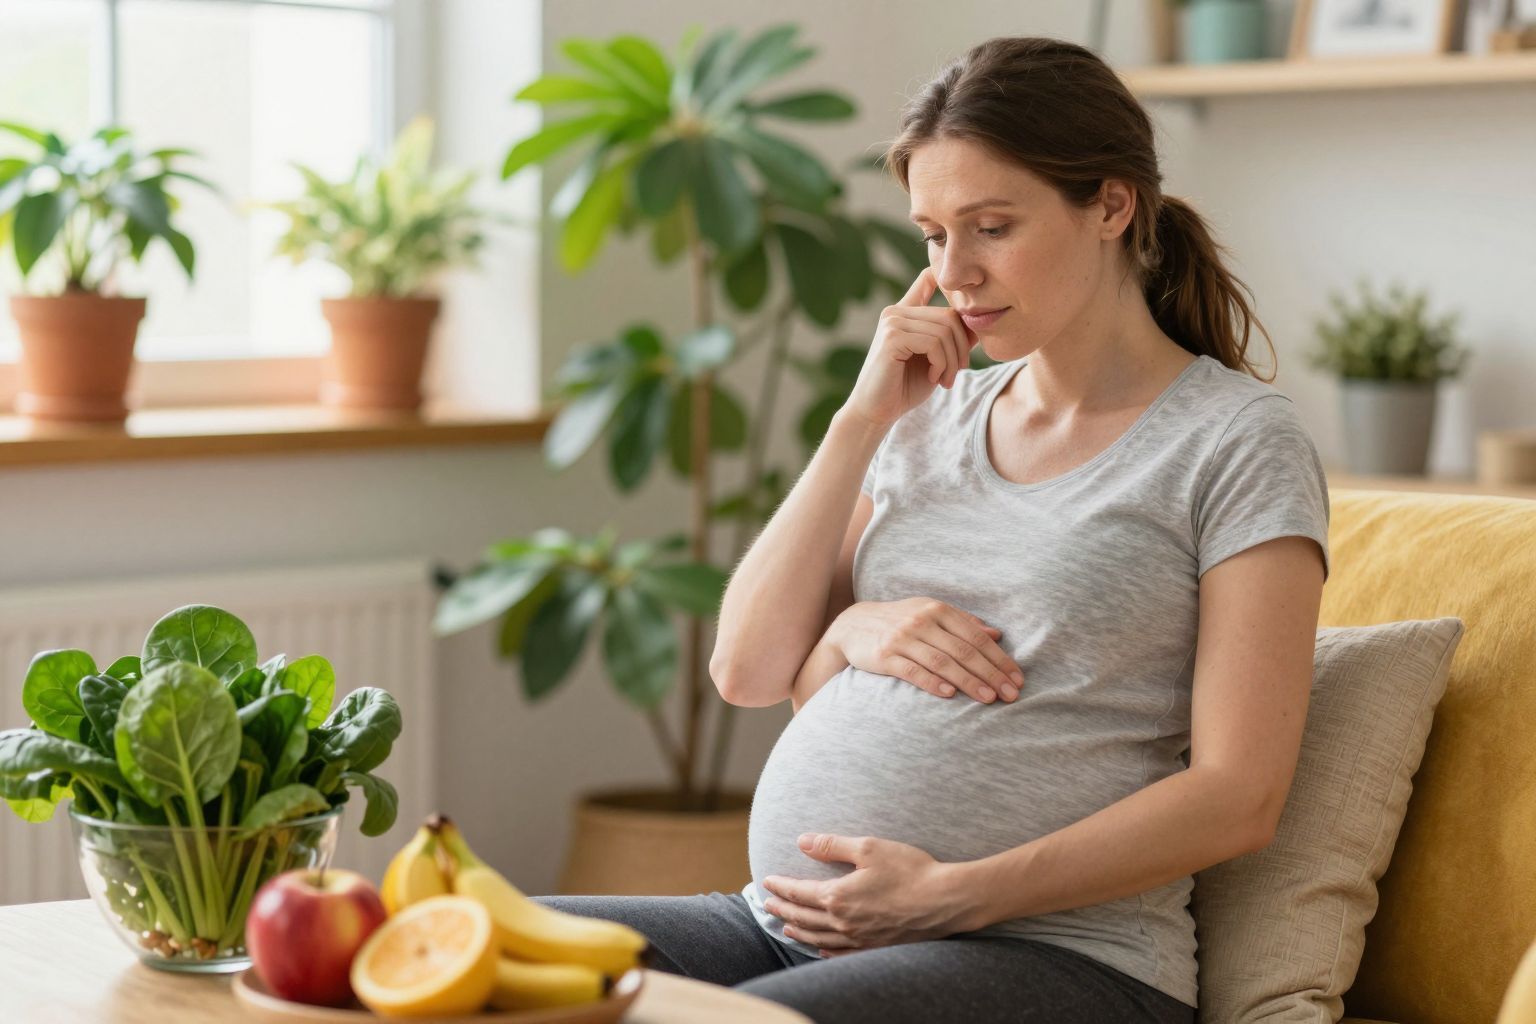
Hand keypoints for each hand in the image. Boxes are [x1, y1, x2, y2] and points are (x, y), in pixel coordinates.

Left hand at [761, 833, 978, 955]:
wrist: (945, 901)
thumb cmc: (909, 870)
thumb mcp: (869, 848)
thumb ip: (832, 845)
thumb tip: (802, 841)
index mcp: (839, 897)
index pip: (800, 892)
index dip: (781, 886)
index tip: (766, 881)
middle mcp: (844, 922)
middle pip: (805, 917)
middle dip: (784, 909)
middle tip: (768, 904)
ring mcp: (860, 939)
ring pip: (820, 938)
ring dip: (800, 932)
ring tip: (786, 927)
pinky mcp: (876, 947)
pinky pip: (842, 954)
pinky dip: (826, 951)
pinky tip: (822, 949)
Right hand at [828, 598, 1024, 703]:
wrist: (853, 625)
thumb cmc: (900, 621)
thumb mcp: (930, 613)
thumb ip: (963, 623)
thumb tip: (997, 635)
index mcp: (938, 609)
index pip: (976, 637)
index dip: (999, 658)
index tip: (1017, 678)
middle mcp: (922, 621)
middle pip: (963, 651)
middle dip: (991, 674)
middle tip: (1010, 695)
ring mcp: (902, 638)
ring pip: (942, 662)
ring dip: (968, 682)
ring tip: (988, 699)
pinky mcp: (885, 656)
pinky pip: (912, 671)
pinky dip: (932, 683)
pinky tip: (950, 695)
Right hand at [841, 266, 974, 429]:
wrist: (876, 412)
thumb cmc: (905, 388)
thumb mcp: (936, 360)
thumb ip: (952, 339)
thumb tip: (979, 322)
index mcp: (905, 313)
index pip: (928, 278)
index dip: (947, 282)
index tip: (959, 302)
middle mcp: (896, 311)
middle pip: (949, 316)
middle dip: (961, 348)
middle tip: (956, 373)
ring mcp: (892, 322)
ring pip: (944, 331)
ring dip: (952, 361)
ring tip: (945, 380)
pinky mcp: (892, 337)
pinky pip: (934, 343)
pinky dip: (941, 364)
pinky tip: (933, 378)